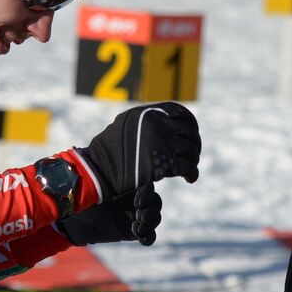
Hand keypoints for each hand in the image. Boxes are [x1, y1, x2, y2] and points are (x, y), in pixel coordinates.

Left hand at [58, 184, 162, 245]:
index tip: (137, 201)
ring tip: (137, 226)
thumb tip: (115, 162)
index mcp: (128, 184)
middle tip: (139, 215)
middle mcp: (134, 198)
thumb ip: (106, 177)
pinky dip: (149, 236)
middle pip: (155, 202)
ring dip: (150, 222)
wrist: (71, 220)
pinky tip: (141, 238)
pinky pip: (148, 235)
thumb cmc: (81, 198)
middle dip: (151, 210)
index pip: (147, 186)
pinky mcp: (131, 231)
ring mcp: (134, 215)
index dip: (147, 193)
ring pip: (154, 217)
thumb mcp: (95, 186)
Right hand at [79, 102, 199, 198]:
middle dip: (194, 144)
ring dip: (193, 159)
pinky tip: (190, 179)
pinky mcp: (163, 164)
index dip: (190, 123)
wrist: (97, 170)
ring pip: (191, 150)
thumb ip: (145, 120)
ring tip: (190, 167)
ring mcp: (161, 143)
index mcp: (149, 113)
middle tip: (192, 154)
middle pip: (189, 132)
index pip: (180, 112)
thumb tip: (164, 119)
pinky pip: (188, 168)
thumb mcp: (125, 124)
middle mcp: (157, 124)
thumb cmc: (108, 150)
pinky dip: (192, 174)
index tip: (192, 133)